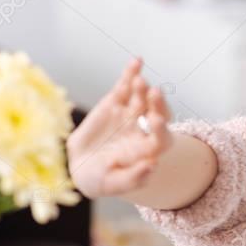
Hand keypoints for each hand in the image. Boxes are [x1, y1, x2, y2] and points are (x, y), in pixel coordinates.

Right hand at [68, 58, 173, 198]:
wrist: (83, 166)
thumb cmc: (102, 179)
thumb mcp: (113, 184)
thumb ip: (134, 178)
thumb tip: (153, 166)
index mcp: (148, 150)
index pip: (162, 138)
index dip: (161, 129)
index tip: (155, 121)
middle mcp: (144, 129)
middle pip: (158, 113)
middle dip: (157, 103)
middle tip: (153, 93)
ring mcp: (131, 113)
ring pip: (142, 97)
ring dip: (142, 87)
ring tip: (139, 81)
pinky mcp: (116, 101)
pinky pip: (125, 85)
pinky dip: (131, 73)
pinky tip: (136, 61)